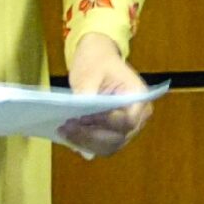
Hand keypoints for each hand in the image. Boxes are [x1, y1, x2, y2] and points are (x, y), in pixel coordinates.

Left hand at [58, 33, 151, 156]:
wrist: (99, 57)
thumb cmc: (97, 61)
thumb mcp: (89, 73)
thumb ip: (86, 94)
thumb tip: (79, 117)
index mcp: (138, 97)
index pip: (125, 121)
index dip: (103, 123)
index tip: (80, 117)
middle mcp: (139, 116)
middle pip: (118, 138)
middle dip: (90, 136)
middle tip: (65, 128)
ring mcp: (129, 126)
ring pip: (110, 146)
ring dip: (86, 143)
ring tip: (64, 131)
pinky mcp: (116, 131)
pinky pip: (104, 144)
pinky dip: (87, 143)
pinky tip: (69, 136)